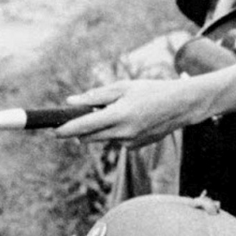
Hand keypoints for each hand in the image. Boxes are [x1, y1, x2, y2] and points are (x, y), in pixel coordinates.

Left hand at [55, 78, 208, 145]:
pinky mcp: (136, 147)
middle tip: (78, 118)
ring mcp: (130, 142)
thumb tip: (71, 102)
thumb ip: (95, 96)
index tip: (52, 132)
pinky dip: (116, 132)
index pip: (84, 126)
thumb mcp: (123, 87)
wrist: (182, 105)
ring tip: (116, 112)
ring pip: (102, 139)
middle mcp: (124, 132)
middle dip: (79, 130)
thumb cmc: (151, 91)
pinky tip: (131, 121)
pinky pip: (116, 140)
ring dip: (99, 129)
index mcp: (119, 115)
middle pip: (88, 137)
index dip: (66, 130)